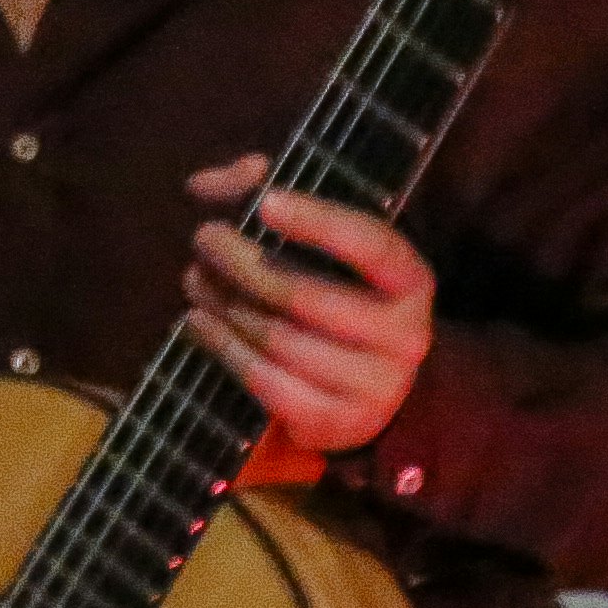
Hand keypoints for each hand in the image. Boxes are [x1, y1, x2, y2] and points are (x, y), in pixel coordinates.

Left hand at [180, 157, 434, 462]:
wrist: (370, 386)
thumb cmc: (337, 293)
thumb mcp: (320, 241)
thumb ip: (261, 196)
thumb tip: (205, 184)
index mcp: (411, 280)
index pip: (371, 244)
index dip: (318, 223)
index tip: (265, 203)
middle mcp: (405, 336)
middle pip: (305, 297)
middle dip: (242, 265)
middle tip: (204, 240)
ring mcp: (375, 387)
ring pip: (278, 340)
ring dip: (224, 306)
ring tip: (196, 281)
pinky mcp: (337, 423)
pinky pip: (267, 383)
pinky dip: (224, 348)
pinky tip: (199, 323)